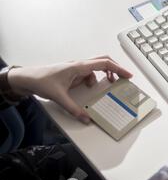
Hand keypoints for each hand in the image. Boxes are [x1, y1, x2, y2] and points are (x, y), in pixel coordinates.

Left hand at [8, 56, 132, 123]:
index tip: (128, 75)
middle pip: (104, 61)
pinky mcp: (73, 72)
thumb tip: (86, 119)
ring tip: (111, 83)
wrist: (26, 78)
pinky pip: (89, 73)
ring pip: (97, 66)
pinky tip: (90, 87)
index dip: (119, 69)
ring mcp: (76, 67)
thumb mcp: (59, 97)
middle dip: (116, 68)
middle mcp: (79, 64)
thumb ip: (74, 109)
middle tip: (124, 77)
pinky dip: (94, 79)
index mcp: (79, 66)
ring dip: (105, 73)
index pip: (104, 64)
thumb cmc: (41, 81)